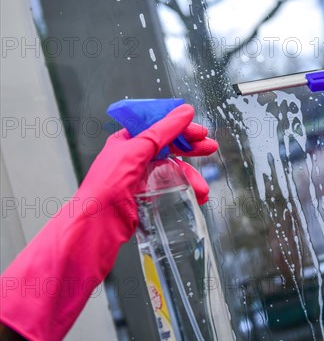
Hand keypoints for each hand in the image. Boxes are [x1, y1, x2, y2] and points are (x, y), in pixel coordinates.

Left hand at [0, 104, 216, 340]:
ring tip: (203, 190)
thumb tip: (185, 111)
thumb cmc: (107, 187)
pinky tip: (196, 198)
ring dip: (191, 177)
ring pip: (172, 169)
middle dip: (191, 149)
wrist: (94, 228)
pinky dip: (184, 191)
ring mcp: (139, 177)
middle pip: (168, 146)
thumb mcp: (136, 152)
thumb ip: (162, 132)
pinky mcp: (144, 196)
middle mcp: (133, 157)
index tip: (200, 131)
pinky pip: (169, 187)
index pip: (158, 126)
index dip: (180, 127)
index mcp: (127, 141)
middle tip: (211, 148)